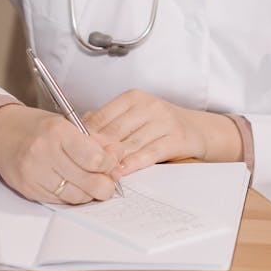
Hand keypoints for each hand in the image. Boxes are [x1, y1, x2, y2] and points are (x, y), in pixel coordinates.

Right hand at [0, 104, 118, 203]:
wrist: (1, 134)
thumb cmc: (36, 128)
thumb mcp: (67, 124)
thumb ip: (95, 141)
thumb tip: (118, 156)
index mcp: (58, 131)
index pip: (95, 158)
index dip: (110, 165)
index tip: (111, 164)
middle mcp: (44, 152)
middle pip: (89, 182)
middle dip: (105, 185)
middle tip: (107, 182)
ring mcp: (34, 173)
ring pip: (76, 196)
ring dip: (88, 193)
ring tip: (90, 183)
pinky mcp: (28, 189)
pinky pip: (60, 201)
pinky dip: (71, 196)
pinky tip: (72, 185)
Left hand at [83, 90, 242, 176]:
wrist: (198, 129)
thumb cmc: (159, 125)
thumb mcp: (134, 117)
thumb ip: (109, 122)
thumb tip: (76, 130)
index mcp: (133, 98)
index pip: (102, 116)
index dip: (86, 135)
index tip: (73, 150)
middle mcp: (148, 106)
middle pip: (114, 131)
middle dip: (97, 150)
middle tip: (81, 166)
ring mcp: (164, 121)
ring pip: (130, 144)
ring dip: (113, 160)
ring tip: (98, 173)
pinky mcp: (176, 138)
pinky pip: (150, 153)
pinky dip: (133, 164)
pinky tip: (122, 172)